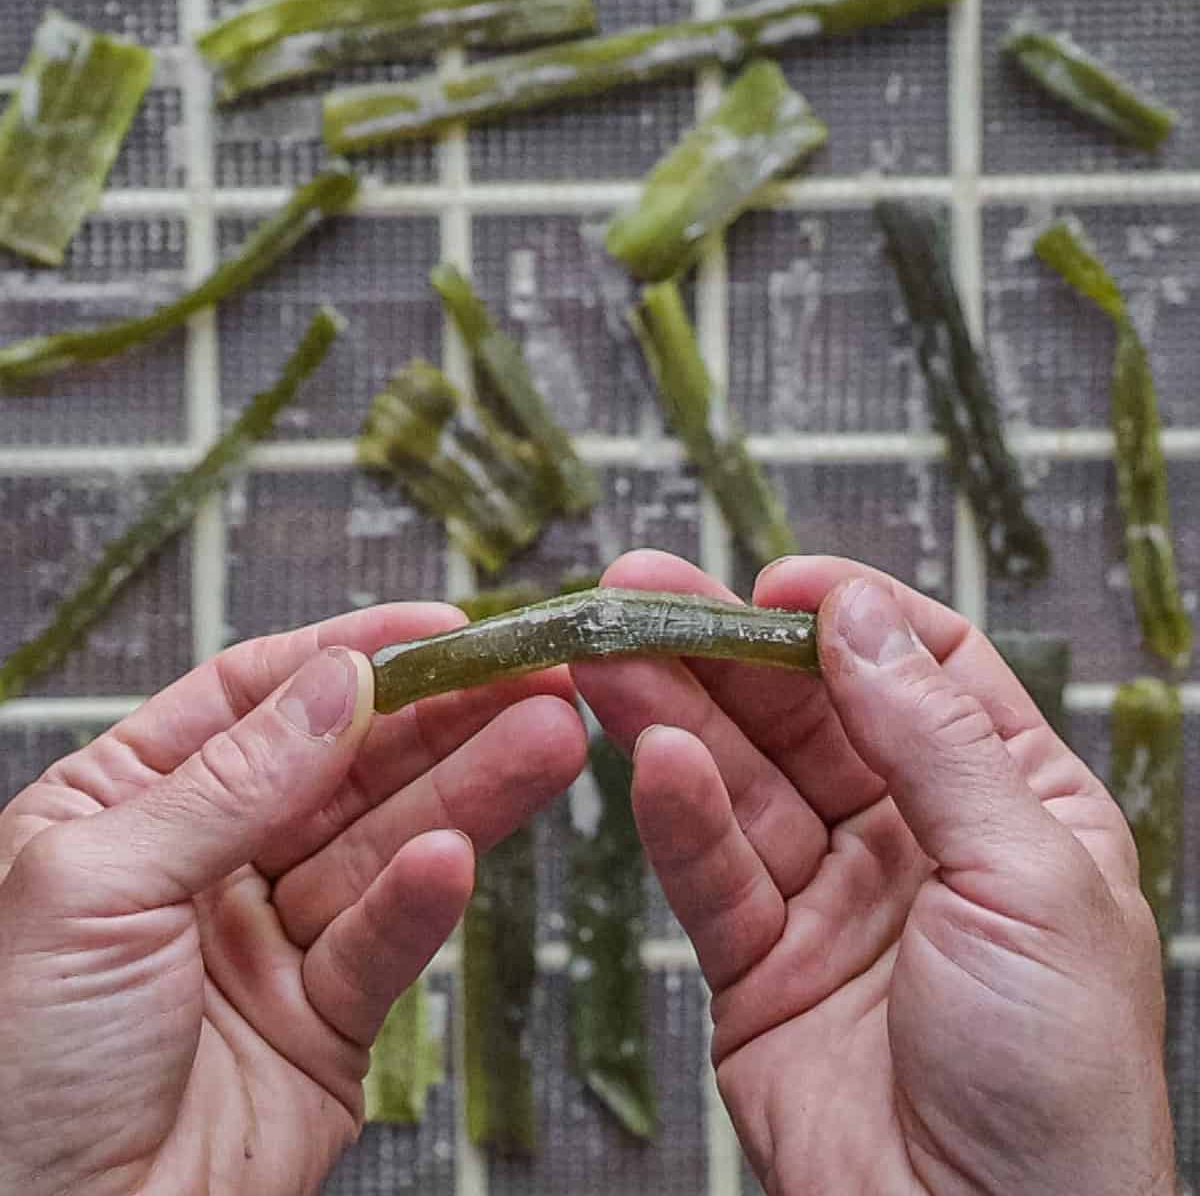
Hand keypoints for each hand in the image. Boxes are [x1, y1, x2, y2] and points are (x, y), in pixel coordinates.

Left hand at [0, 604, 585, 1195]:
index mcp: (124, 807)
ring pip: (382, 847)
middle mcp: (205, 862)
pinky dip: (421, 903)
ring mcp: (269, 940)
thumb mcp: (94, 887)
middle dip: (441, 718)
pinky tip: (458, 858)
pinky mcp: (324, 1020)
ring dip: (468, 791)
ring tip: (545, 739)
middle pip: (344, 766)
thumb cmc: (10, 1073)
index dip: (351, 653)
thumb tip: (337, 682)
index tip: (438, 629)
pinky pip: (380, 946)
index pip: (253, 697)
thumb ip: (228, 782)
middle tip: (532, 676)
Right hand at [574, 551, 1174, 1195]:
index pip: (924, 668)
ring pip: (742, 783)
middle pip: (806, 716)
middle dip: (725, 650)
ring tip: (610, 655)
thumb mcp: (1027, 879)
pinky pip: (713, 872)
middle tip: (642, 593)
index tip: (780, 582)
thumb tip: (862, 619)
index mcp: (1011, 805)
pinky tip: (651, 758)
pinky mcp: (759, 965)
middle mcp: (915, 840)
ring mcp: (831, 899)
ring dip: (674, 714)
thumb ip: (936, 739)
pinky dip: (679, 816)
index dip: (850, 616)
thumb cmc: (1058, 1087)